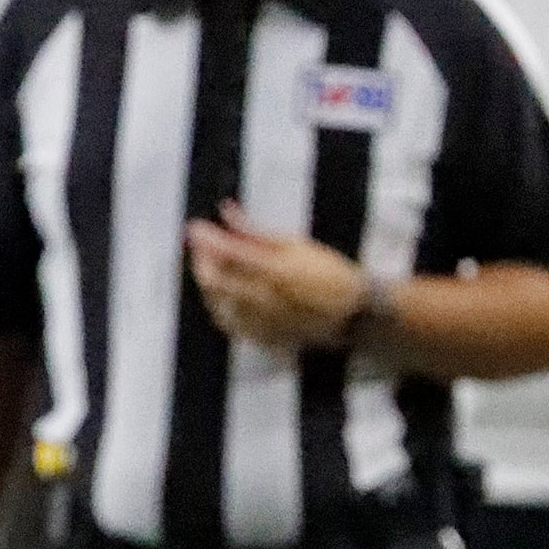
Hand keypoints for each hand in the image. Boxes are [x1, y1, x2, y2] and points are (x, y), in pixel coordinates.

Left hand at [185, 201, 366, 352]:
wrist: (352, 314)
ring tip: (213, 265)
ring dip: (208, 282)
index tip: (195, 227)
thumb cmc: (328, 273)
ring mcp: (259, 323)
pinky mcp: (259, 338)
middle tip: (200, 245)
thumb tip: (226, 211)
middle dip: (200, 260)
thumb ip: (254, 230)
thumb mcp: (295, 243)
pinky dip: (218, 303)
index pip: (227, 252)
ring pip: (215, 302)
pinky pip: (226, 321)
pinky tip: (223, 291)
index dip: (206, 238)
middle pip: (213, 280)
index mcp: (275, 271)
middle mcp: (263, 300)